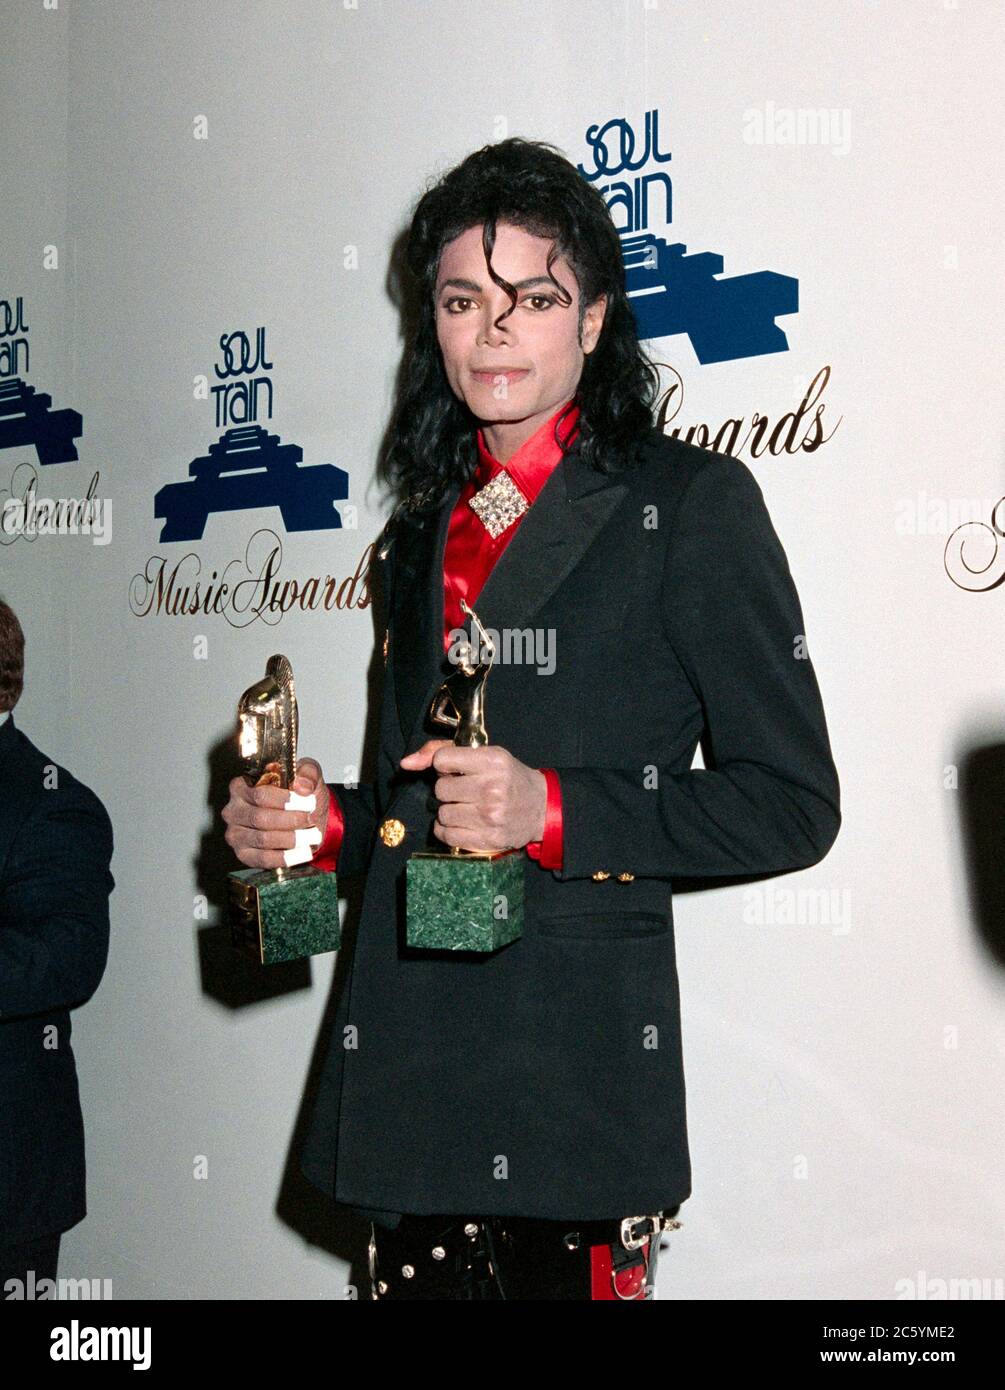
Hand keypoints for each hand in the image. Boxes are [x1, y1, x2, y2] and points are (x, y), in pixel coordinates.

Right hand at [222, 757, 329, 869]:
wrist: (306, 817)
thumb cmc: (299, 795)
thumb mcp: (307, 775)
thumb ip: (307, 773)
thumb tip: (302, 786)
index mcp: (242, 786)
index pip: (260, 795)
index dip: (286, 801)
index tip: (308, 803)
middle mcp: (234, 810)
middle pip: (261, 818)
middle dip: (291, 820)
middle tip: (311, 819)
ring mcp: (235, 834)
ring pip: (263, 839)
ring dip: (292, 839)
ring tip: (312, 835)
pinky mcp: (243, 854)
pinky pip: (263, 859)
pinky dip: (286, 857)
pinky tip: (302, 852)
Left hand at [399, 740, 546, 852]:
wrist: (541, 807)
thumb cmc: (509, 777)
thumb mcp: (485, 755)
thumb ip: (442, 751)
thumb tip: (406, 763)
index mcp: (492, 761)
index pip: (442, 760)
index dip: (445, 766)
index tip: (457, 770)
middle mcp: (491, 788)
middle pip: (440, 790)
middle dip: (448, 790)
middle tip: (466, 791)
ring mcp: (489, 816)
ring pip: (442, 814)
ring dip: (449, 811)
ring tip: (468, 808)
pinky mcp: (487, 839)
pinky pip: (446, 835)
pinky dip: (448, 830)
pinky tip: (463, 823)